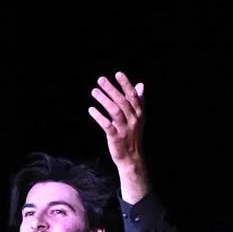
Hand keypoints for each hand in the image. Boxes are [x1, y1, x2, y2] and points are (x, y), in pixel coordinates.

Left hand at [87, 73, 148, 198]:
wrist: (132, 158)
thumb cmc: (132, 135)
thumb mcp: (138, 117)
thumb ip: (138, 100)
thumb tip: (141, 85)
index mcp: (139, 113)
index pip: (133, 96)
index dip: (126, 84)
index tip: (118, 74)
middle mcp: (133, 120)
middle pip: (122, 101)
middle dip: (111, 89)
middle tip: (100, 80)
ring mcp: (125, 129)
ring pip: (115, 111)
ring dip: (104, 100)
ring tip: (94, 91)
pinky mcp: (116, 138)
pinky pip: (107, 125)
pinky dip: (99, 117)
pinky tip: (91, 109)